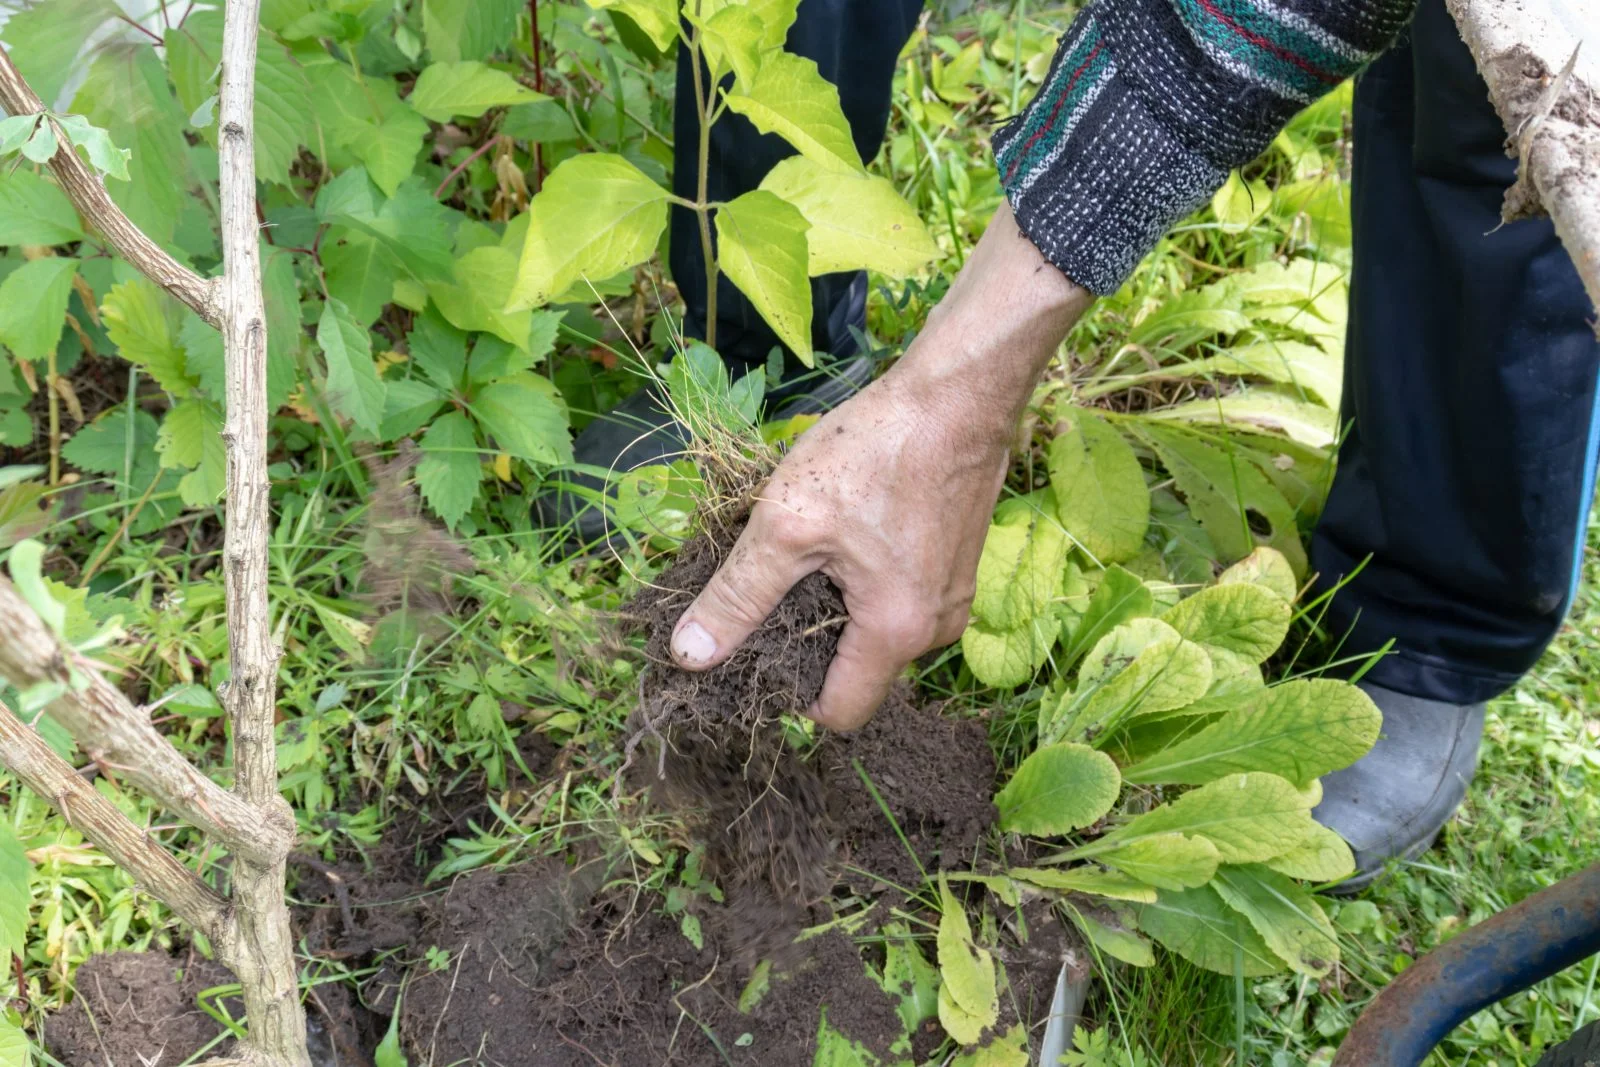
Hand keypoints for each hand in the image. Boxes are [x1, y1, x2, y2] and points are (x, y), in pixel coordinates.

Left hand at [669, 203, 1092, 728]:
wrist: (956, 396)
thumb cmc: (874, 454)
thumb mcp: (788, 524)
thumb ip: (738, 596)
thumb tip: (690, 656)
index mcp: (895, 635)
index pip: (837, 713)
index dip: (788, 697)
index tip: (751, 658)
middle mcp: (935, 631)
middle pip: (857, 674)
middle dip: (806, 646)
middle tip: (764, 597)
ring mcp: (951, 599)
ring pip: (875, 635)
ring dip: (833, 610)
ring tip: (800, 558)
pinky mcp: (955, 568)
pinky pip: (898, 603)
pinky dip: (862, 585)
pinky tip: (838, 539)